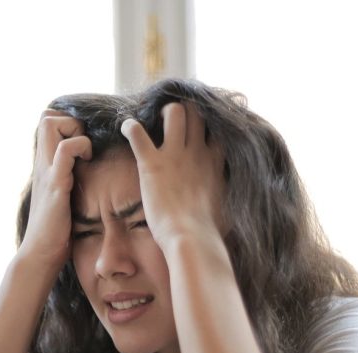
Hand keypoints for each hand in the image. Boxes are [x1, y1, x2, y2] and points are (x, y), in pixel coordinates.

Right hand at [16, 110, 92, 272]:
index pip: (47, 122)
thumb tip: (84, 176)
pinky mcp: (55, 184)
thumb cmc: (54, 231)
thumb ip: (66, 181)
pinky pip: (64, 151)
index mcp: (44, 166)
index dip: (67, 123)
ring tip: (85, 153)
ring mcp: (47, 172)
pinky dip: (80, 147)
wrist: (40, 254)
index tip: (83, 142)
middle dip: (70, 121)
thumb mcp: (60, 198)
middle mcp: (42, 164)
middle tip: (84, 144)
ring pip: (50, 124)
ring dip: (74, 131)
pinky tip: (87, 162)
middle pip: (46, 116)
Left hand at [121, 102, 224, 250]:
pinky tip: (126, 128)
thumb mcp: (228, 207)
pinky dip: (130, 127)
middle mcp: (197, 152)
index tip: (201, 127)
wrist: (191, 238)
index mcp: (214, 162)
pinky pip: (137, 133)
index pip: (218, 128)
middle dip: (186, 111)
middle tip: (174, 120)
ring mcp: (174, 155)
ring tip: (155, 120)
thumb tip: (231, 201)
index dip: (209, 123)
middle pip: (197, 112)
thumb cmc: (210, 231)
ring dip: (163, 112)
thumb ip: (227, 194)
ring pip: (174, 112)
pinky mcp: (152, 164)